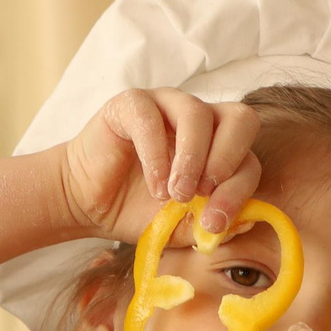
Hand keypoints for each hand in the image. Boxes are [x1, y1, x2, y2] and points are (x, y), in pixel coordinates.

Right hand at [57, 89, 263, 244]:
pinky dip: (156, 156)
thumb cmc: (133, 210)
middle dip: (228, 160)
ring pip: (197, 114)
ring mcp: (167, 105)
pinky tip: (152, 185)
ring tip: (174, 195)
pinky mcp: (132, 103)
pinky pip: (152, 118)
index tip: (215, 222)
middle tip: (204, 193)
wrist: (84, 203)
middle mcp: (199, 119)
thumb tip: (245, 223)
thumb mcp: (176, 227)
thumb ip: (205, 224)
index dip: (238, 190)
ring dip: (191, 160)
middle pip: (240, 119)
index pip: (247, 158)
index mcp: (217, 146)